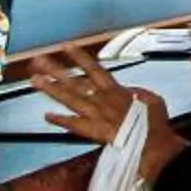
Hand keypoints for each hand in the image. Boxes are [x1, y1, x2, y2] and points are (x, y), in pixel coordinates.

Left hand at [33, 45, 187, 181]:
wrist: (152, 144)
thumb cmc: (155, 124)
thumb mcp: (153, 100)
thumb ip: (140, 93)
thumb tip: (133, 90)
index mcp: (116, 91)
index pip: (94, 69)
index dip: (79, 57)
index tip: (66, 47)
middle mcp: (102, 99)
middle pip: (75, 81)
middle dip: (56, 69)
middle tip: (39, 60)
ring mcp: (95, 115)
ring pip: (69, 98)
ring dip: (51, 89)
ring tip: (35, 80)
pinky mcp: (93, 131)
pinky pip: (73, 124)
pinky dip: (60, 120)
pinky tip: (46, 116)